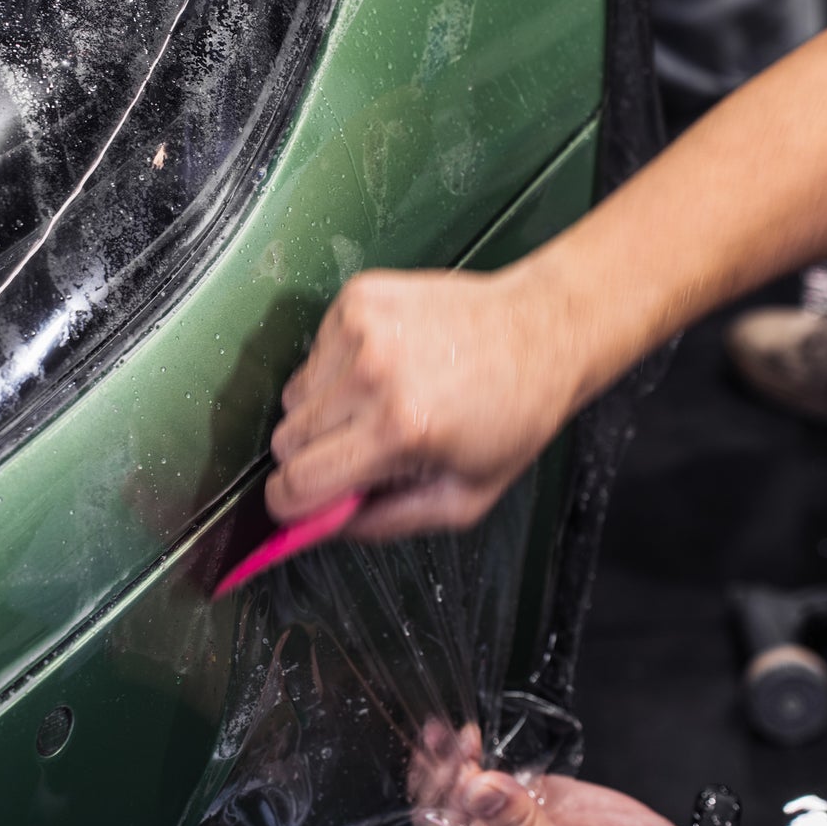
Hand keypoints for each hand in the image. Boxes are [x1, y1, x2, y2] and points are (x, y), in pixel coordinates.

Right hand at [266, 261, 584, 540]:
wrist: (540, 331)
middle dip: (313, 457)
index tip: (296, 505)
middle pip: (285, 439)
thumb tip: (319, 527)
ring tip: (379, 403)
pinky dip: (336, 368)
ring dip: (324, 411)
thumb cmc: (513, 413)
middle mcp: (373, 376)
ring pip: (293, 396)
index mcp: (400, 431)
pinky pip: (312, 353)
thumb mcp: (464, 498)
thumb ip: (383, 522)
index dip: (289, 504)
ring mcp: (362, 330)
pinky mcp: (358, 298)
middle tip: (361, 451)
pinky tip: (385, 366)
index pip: (295, 483)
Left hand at [407, 720, 683, 825]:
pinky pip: (488, 775)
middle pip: (440, 816)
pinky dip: (472, 754)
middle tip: (454, 753)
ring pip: (457, 791)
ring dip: (447, 761)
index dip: (436, 816)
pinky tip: (467, 733)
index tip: (457, 785)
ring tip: (450, 735)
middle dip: (439, 781)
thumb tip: (476, 787)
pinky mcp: (527, 799)